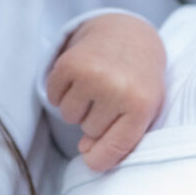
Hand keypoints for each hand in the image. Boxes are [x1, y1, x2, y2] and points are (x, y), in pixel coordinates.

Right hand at [46, 12, 165, 170]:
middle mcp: (117, 89)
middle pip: (90, 131)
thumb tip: (85, 153)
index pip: (114, 148)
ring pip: (70, 115)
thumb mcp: (141, 110)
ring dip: (78, 106)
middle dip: (95, 119)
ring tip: (96, 88)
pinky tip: (80, 79)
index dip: (100, 160)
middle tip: (110, 98)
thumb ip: (119, 137)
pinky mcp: (69, 62)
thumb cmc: (138, 80)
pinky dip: (62, 92)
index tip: (93, 160)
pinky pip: (54, 97)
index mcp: (141, 104)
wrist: (130, 34)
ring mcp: (92, 74)